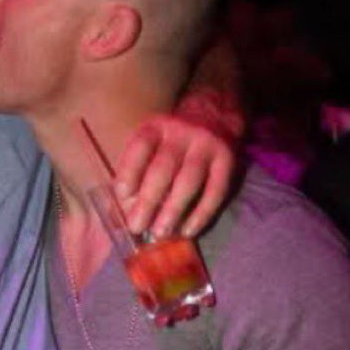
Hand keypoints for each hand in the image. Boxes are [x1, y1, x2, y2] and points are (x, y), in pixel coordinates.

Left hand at [114, 110, 236, 239]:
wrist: (215, 115)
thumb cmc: (170, 141)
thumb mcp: (149, 145)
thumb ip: (134, 173)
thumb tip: (123, 213)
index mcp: (155, 128)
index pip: (140, 147)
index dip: (129, 172)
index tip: (122, 196)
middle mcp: (181, 134)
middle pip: (163, 168)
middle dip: (148, 200)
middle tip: (136, 226)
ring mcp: (206, 146)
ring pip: (189, 181)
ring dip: (173, 210)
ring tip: (160, 233)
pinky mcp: (227, 160)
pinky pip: (215, 191)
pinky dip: (201, 214)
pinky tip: (188, 231)